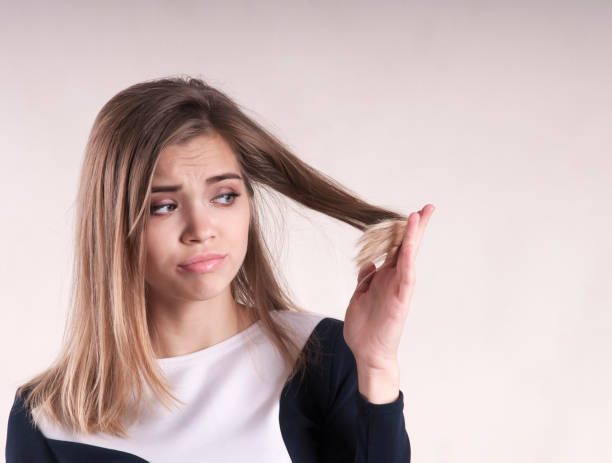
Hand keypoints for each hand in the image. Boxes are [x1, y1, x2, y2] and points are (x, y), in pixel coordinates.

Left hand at [344, 204, 434, 371]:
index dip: (402, 232)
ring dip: (414, 237)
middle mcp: (394, 280)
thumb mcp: (359, 297)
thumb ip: (366, 279)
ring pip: (409, 257)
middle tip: (427, 207)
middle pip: (407, 248)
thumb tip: (369, 263)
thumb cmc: (364, 328)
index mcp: (384, 277)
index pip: (395, 249)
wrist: (367, 353)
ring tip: (419, 216)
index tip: (410, 214)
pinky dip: (409, 260)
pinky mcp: (400, 300)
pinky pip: (407, 276)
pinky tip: (411, 246)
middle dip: (417, 227)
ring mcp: (399, 289)